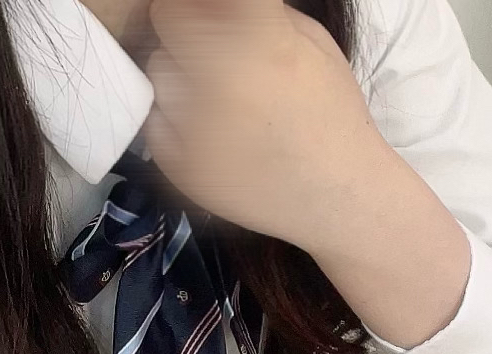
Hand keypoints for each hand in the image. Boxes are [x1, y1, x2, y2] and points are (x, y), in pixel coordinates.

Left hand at [143, 0, 400, 253]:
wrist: (336, 196)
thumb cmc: (328, 113)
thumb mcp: (309, 41)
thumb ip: (255, 12)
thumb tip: (206, 2)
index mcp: (264, 42)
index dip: (196, 0)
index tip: (205, 8)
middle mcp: (227, 80)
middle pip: (168, 20)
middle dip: (186, 28)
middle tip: (212, 51)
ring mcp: (198, 126)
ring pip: (161, 72)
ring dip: (183, 77)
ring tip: (222, 100)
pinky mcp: (181, 166)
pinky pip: (156, 120)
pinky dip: (176, 121)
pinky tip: (214, 132)